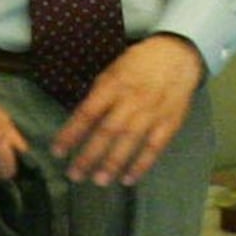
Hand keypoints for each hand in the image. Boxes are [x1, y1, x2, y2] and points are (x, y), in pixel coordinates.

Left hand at [50, 35, 205, 187]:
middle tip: (74, 175)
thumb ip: (98, 94)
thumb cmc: (139, 63)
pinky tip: (129, 179)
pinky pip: (154, 147)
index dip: (71, 133)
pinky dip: (142, 164)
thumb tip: (79, 120)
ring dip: (113, 164)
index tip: (57, 152)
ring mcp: (151, 113)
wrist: (178, 54)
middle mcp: (131, 100)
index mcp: (113, 85)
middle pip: (107, 132)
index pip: (87, 113)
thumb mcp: (113, 70)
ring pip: (129, 142)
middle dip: (89, 155)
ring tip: (99, 181)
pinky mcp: (169, 122)